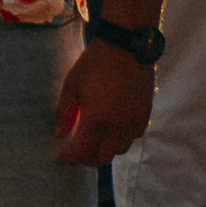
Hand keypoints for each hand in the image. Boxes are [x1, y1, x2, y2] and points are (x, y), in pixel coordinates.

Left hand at [53, 39, 159, 171]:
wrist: (126, 47)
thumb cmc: (94, 63)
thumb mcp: (72, 84)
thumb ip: (65, 112)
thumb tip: (60, 135)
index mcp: (97, 118)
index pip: (84, 150)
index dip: (72, 157)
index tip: (64, 155)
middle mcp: (118, 126)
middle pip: (104, 157)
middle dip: (88, 159)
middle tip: (78, 151)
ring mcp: (134, 123)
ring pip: (120, 150)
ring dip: (106, 150)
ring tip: (95, 141)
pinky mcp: (145, 116)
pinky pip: (133, 138)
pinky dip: (121, 140)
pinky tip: (113, 130)